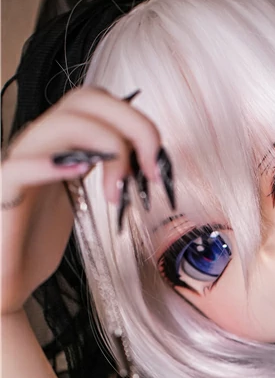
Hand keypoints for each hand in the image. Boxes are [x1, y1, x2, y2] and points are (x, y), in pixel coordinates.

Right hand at [1, 86, 166, 313]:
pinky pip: (19, 168)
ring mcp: (19, 165)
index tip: (156, 163)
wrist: (4, 277)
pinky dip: (50, 165)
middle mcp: (38, 146)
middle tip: (148, 169)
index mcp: (57, 145)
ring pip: (61, 125)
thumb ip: (102, 176)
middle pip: (85, 100)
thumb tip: (142, 165)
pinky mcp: (3, 193)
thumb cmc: (34, 244)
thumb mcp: (79, 202)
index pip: (98, 103)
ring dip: (105, 148)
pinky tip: (78, 171)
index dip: (136, 123)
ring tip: (117, 190)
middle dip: (130, 126)